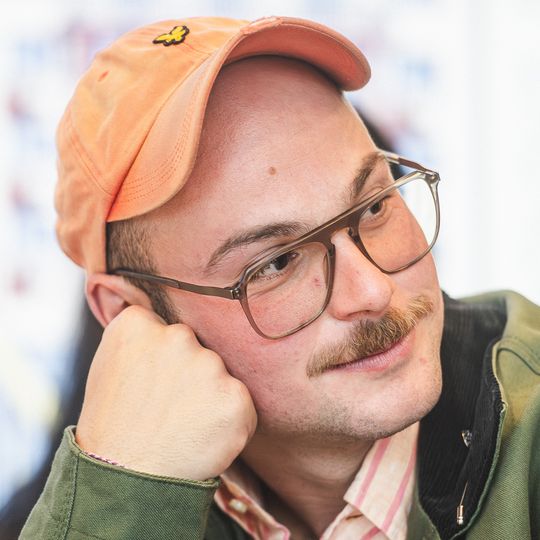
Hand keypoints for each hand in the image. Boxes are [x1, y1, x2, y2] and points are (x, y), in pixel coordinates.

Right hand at [75, 305, 257, 479]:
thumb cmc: (114, 427)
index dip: (161, 358)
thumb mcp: (108, 367)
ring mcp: (208, 365)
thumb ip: (139, 338)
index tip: (150, 383)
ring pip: (220, 375)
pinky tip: (203, 437)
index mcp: (140, 325)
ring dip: (210, 397)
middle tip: (168, 409)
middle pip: (197, 349)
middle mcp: (177, 336)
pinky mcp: (235, 396)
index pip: (164, 327)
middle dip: (190, 374)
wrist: (125, 482)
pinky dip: (230, 420)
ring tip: (183, 426)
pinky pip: (241, 403)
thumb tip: (160, 321)